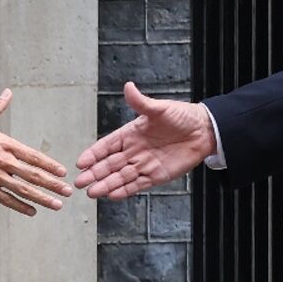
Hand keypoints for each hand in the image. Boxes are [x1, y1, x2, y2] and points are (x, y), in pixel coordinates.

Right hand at [0, 88, 71, 215]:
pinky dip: (20, 206)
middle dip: (53, 184)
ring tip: (57, 205)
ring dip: (42, 198)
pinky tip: (32, 211)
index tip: (63, 172)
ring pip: (23, 189)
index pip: (33, 156)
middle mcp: (3, 160)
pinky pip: (6, 199)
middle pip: (33, 175)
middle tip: (68, 191)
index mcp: (5, 144)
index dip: (50, 165)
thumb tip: (8, 92)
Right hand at [75, 82, 215, 199]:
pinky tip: (112, 195)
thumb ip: (141, 102)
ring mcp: (144, 164)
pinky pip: (137, 184)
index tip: (80, 163)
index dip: (93, 154)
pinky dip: (124, 190)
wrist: (203, 131)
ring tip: (92, 192)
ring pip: (120, 176)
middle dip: (94, 174)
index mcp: (130, 134)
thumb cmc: (181, 116)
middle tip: (79, 183)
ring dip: (106, 184)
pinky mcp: (156, 175)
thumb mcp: (159, 109)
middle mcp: (134, 150)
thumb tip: (128, 86)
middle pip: (109, 164)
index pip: (107, 146)